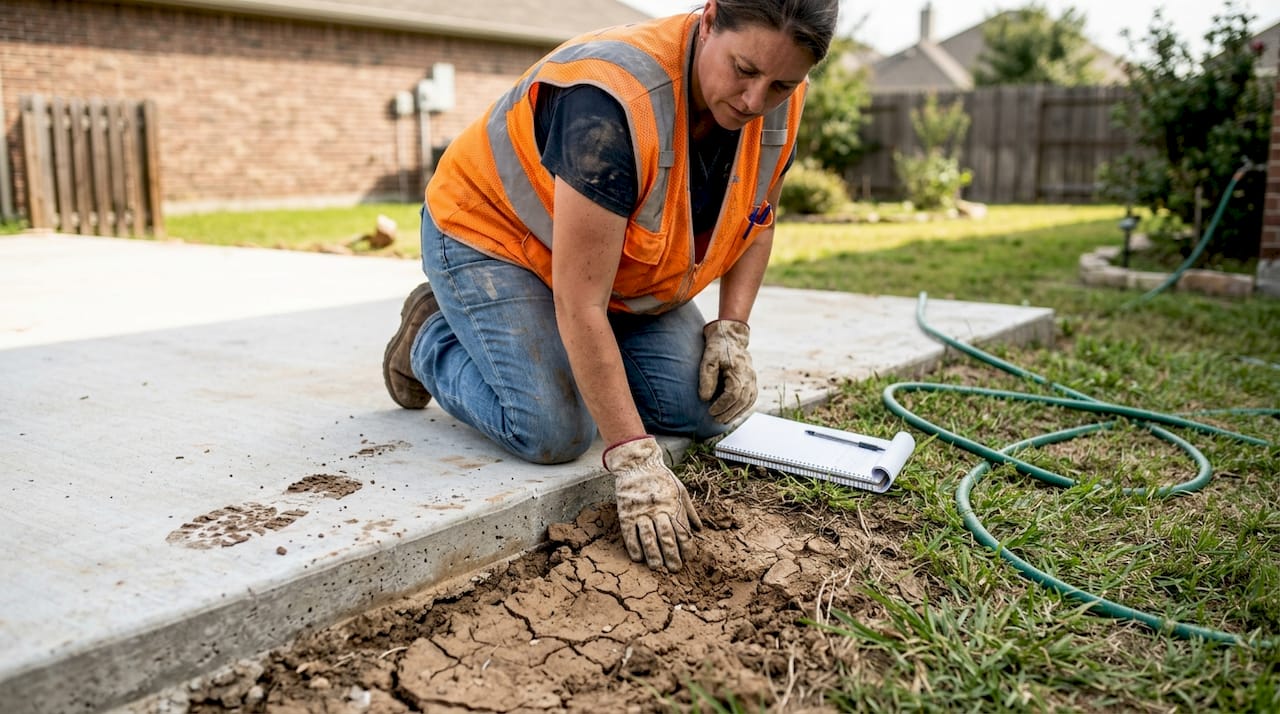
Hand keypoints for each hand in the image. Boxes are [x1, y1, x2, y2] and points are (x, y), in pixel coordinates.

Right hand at [604, 436, 702, 571]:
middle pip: (667, 537)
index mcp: (673, 506)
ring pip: (649, 538)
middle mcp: (659, 510)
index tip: (688, 558)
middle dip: (672, 555)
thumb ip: (689, 511)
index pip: (682, 531)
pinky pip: (630, 534)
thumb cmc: (662, 478)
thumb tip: (699, 530)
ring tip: (658, 568)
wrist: (638, 464)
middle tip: (675, 569)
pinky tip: (639, 558)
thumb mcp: (681, 490)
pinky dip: (634, 547)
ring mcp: (641, 512)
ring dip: (654, 555)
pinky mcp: (626, 513)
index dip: (686, 547)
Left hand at [698, 320, 756, 423]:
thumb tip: (706, 398)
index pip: (733, 394)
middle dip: (729, 413)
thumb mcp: (708, 360)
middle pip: (742, 401)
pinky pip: (751, 398)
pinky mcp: (752, 380)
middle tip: (716, 420)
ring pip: (749, 401)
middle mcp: (749, 376)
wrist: (729, 336)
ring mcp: (753, 378)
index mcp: (738, 371)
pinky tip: (734, 413)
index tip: (711, 411)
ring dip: (737, 413)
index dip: (722, 406)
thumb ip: (707, 379)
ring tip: (724, 420)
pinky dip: (743, 408)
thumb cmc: (717, 348)